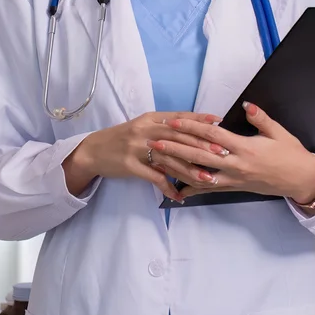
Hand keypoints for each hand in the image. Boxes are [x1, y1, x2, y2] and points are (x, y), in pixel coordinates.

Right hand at [62, 111, 228, 201]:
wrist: (94, 151)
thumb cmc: (123, 138)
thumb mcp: (143, 126)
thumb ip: (165, 127)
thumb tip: (193, 130)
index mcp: (151, 118)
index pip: (180, 118)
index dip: (200, 120)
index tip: (219, 123)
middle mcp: (145, 130)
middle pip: (178, 137)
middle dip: (202, 146)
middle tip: (221, 153)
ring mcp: (137, 148)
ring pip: (170, 159)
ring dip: (190, 171)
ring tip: (207, 179)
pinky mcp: (131, 166)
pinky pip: (154, 178)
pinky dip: (168, 188)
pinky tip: (179, 197)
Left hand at [148, 102, 314, 204]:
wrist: (300, 180)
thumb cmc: (291, 154)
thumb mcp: (279, 132)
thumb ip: (260, 118)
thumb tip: (246, 105)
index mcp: (245, 148)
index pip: (213, 136)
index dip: (192, 128)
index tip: (174, 122)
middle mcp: (235, 165)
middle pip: (200, 156)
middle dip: (176, 149)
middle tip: (155, 142)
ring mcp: (233, 179)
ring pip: (200, 176)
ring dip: (178, 169)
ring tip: (159, 163)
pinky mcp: (234, 188)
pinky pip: (209, 189)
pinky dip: (192, 188)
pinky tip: (176, 188)